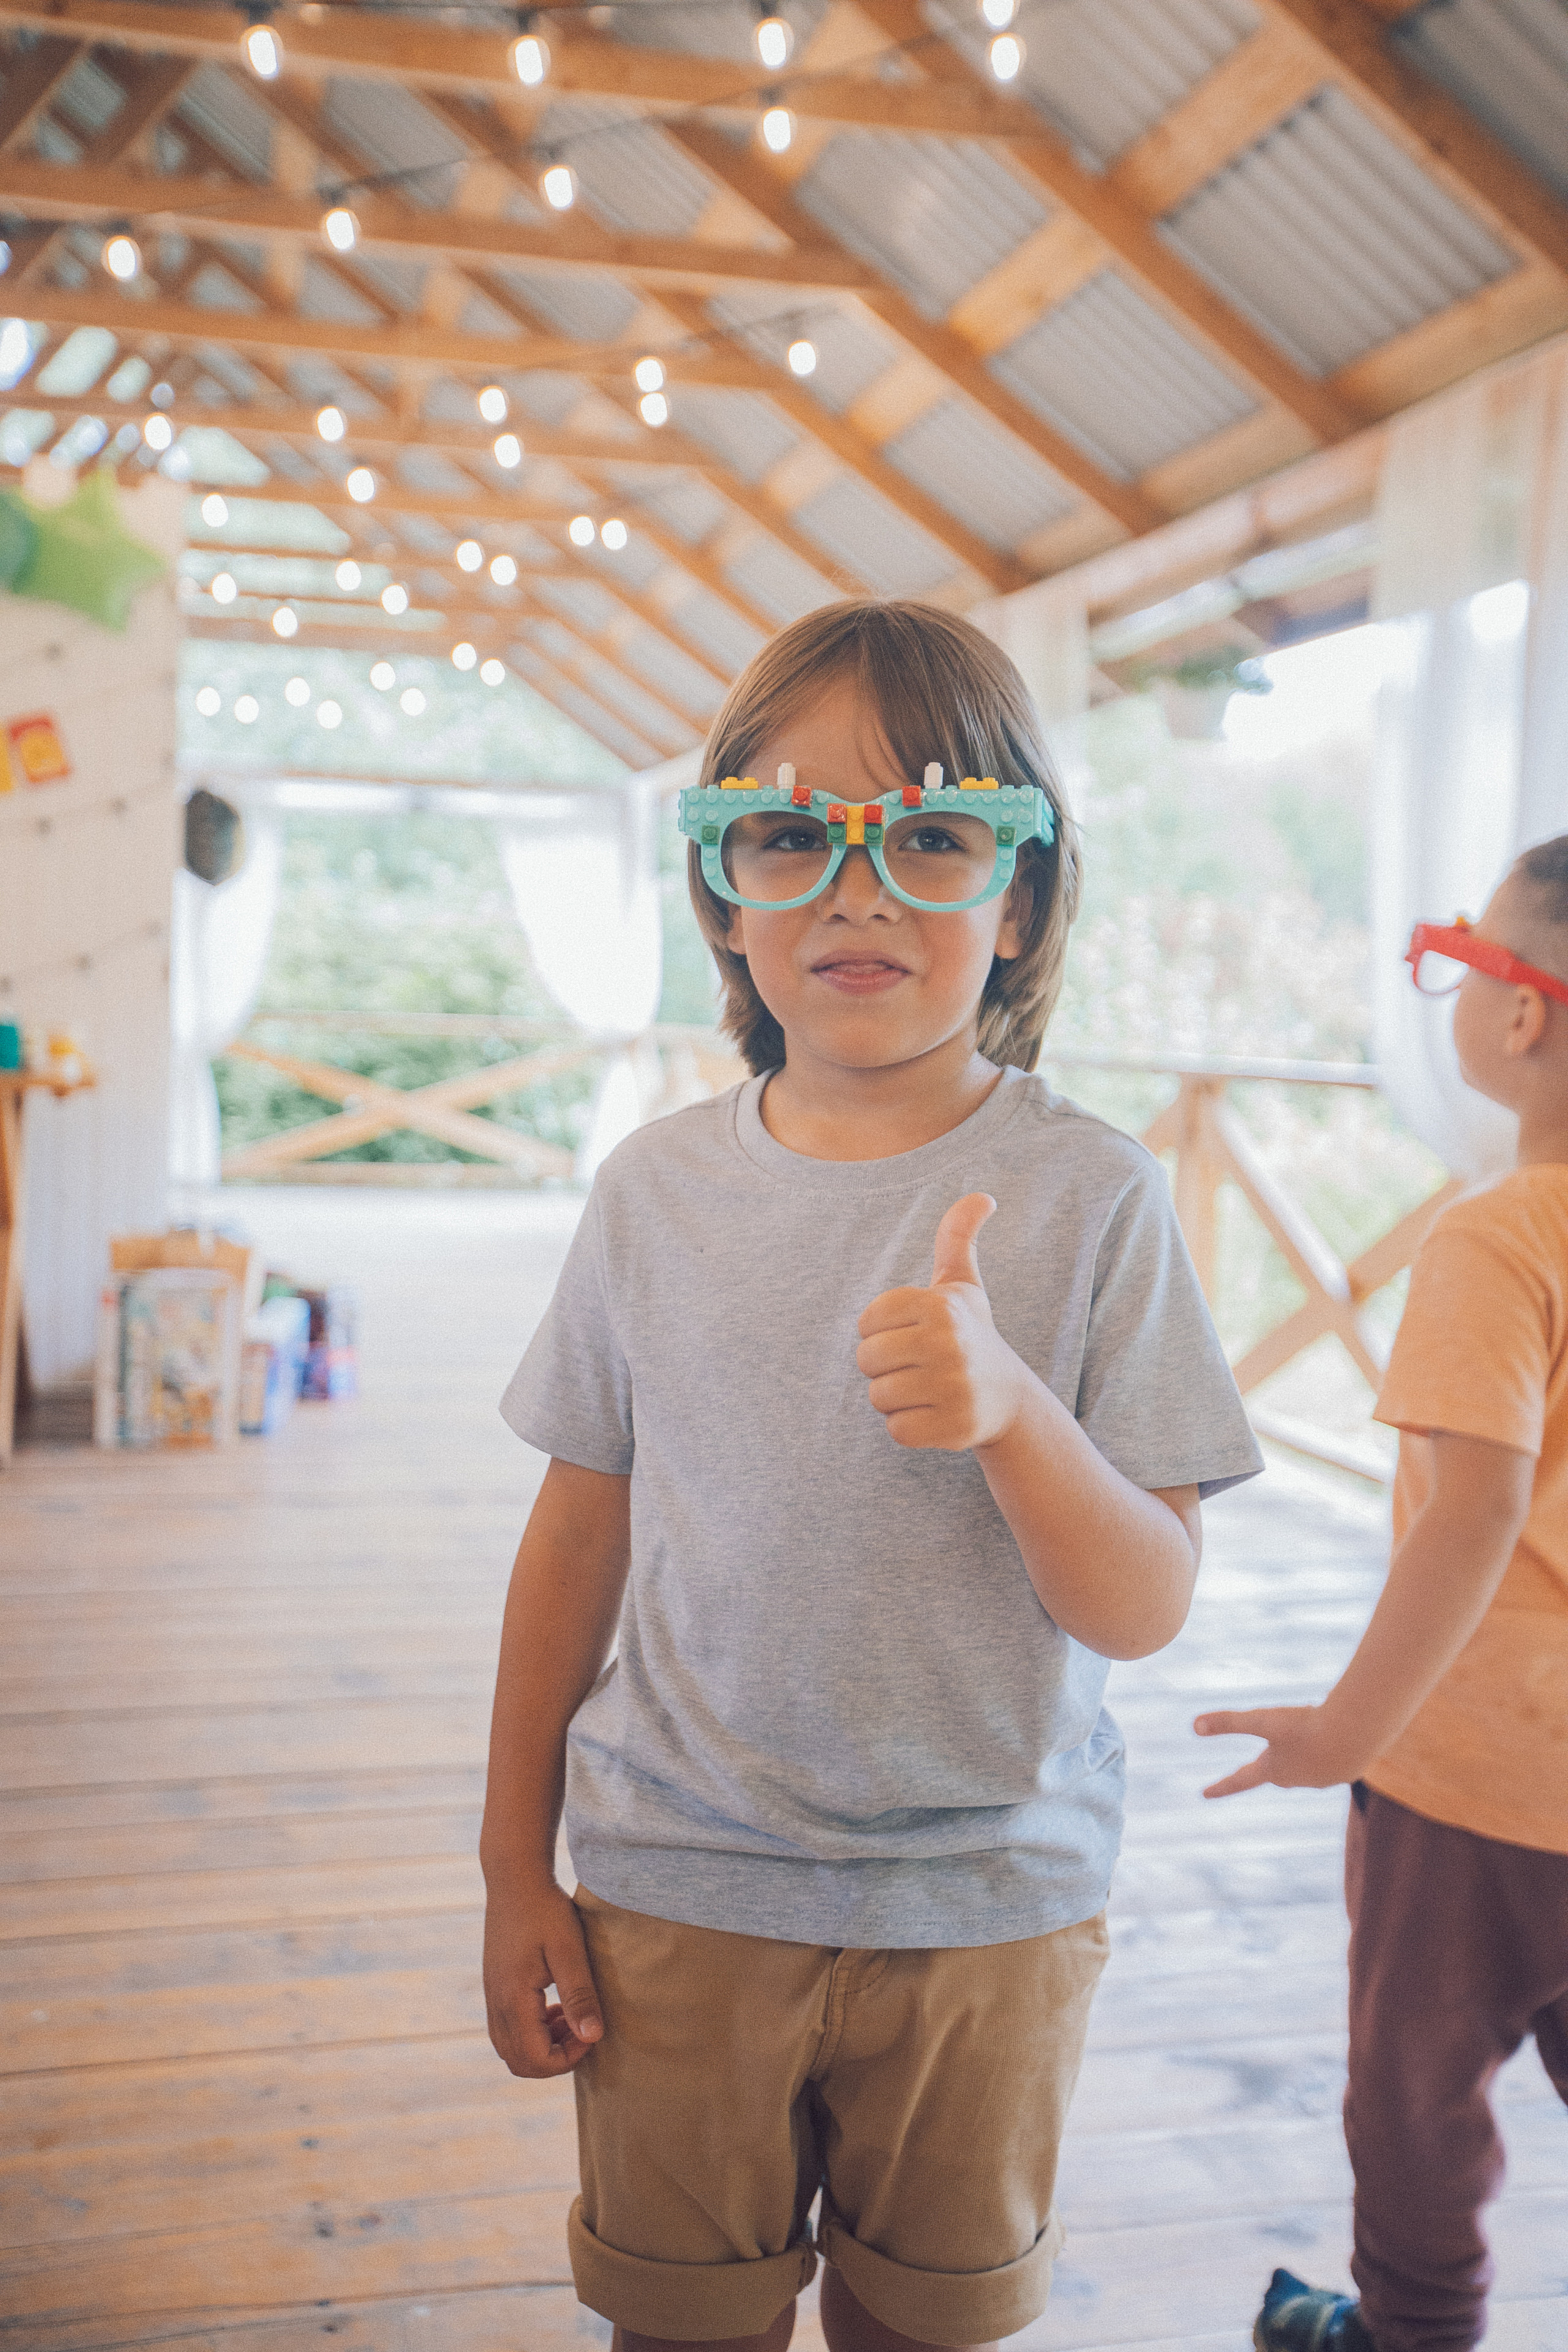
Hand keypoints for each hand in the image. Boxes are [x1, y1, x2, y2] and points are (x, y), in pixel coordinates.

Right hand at [482, 1874, 603, 2076]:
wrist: (515, 1878)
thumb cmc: (545, 1909)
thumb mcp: (569, 1949)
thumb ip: (579, 1995)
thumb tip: (594, 2037)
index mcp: (513, 1998)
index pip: (535, 2058)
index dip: (567, 2058)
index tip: (592, 2032)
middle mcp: (496, 2003)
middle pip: (519, 2062)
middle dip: (555, 2059)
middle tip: (583, 2031)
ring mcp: (492, 1996)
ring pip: (510, 2049)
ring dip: (543, 2047)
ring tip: (571, 2019)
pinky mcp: (494, 1987)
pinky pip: (507, 2029)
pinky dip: (532, 2032)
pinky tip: (555, 2008)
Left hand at [856, 1194, 1029, 1450]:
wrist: (1009, 1399)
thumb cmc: (971, 1336)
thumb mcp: (963, 1287)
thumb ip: (957, 1238)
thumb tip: (982, 1196)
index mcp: (940, 1305)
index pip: (866, 1322)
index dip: (881, 1333)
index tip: (912, 1336)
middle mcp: (949, 1343)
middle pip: (866, 1359)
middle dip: (885, 1367)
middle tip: (919, 1367)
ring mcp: (954, 1388)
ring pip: (879, 1397)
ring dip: (896, 1398)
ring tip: (927, 1390)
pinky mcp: (955, 1428)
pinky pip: (896, 1430)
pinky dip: (908, 1427)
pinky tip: (935, 1415)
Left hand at [1194, 1705, 1360, 1797]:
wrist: (1356, 1734)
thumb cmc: (1305, 1727)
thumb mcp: (1263, 1720)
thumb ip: (1229, 1723)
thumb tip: (1193, 1726)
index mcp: (1272, 1770)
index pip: (1240, 1780)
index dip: (1221, 1786)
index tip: (1204, 1793)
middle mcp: (1295, 1779)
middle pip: (1274, 1771)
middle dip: (1268, 1764)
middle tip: (1259, 1762)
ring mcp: (1322, 1778)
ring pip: (1303, 1762)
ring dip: (1301, 1749)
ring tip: (1308, 1733)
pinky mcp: (1345, 1771)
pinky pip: (1328, 1758)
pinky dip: (1326, 1747)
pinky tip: (1337, 1736)